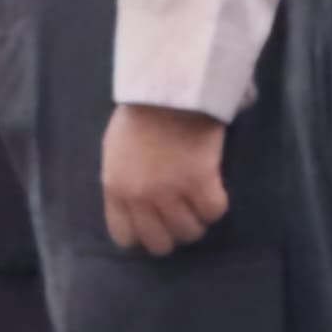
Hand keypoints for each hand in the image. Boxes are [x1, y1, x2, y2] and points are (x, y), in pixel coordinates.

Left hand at [103, 104, 229, 254]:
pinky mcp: (201, 181)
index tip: (156, 225)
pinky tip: (213, 189)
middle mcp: (141, 197)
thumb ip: (122, 184)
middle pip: (161, 243)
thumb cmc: (140, 115)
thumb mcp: (115, 153)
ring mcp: (171, 191)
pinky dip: (216, 204)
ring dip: (197, 220)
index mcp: (116, 189)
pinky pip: (214, 212)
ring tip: (199, 201)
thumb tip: (134, 210)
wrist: (169, 87)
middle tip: (182, 215)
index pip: (126, 237)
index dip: (144, 235)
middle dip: (173, 234)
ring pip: (190, 232)